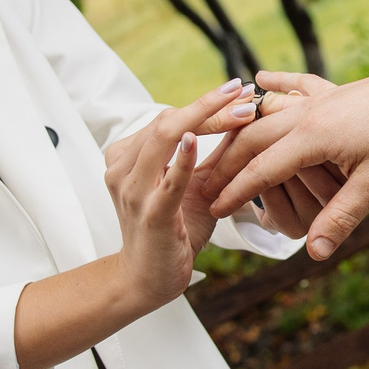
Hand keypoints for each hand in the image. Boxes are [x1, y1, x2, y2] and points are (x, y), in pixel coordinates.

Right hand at [16, 84, 252, 368]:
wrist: (147, 280)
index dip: (207, 103)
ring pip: (163, 140)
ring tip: (240, 112)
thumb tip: (245, 118)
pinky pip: (164, 182)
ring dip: (204, 122)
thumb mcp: (195, 185)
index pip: (170, 118)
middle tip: (245, 93)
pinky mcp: (148, 215)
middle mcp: (122, 167)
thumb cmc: (173, 231)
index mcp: (129, 155)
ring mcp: (131, 190)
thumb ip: (214, 154)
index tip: (240, 89)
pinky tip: (196, 141)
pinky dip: (181, 160)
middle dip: (208, 105)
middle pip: (167, 122)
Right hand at [203, 62, 368, 258]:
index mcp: (313, 137)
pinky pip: (296, 85)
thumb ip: (341, 218)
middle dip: (226, 162)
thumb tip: (314, 254)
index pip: (261, 169)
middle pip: (253, 138)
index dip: (236, 191)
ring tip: (220, 142)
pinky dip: (276, 84)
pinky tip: (261, 80)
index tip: (212, 208)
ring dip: (242, 127)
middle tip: (202, 184)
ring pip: (268, 112)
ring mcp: (321, 97)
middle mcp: (308, 113)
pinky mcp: (335, 90)